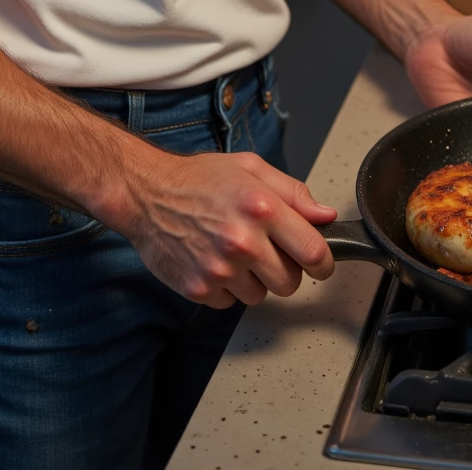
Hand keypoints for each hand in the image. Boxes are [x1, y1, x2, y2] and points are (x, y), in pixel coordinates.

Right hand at [119, 148, 336, 308]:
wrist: (147, 194)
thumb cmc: (198, 178)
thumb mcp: (250, 169)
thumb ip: (293, 192)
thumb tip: (324, 216)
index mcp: (261, 207)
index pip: (313, 251)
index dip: (324, 263)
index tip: (321, 264)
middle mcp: (242, 241)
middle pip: (290, 282)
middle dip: (285, 270)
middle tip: (267, 250)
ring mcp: (219, 269)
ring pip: (260, 296)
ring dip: (254, 279)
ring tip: (234, 251)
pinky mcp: (199, 288)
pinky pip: (230, 303)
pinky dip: (227, 287)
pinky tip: (214, 260)